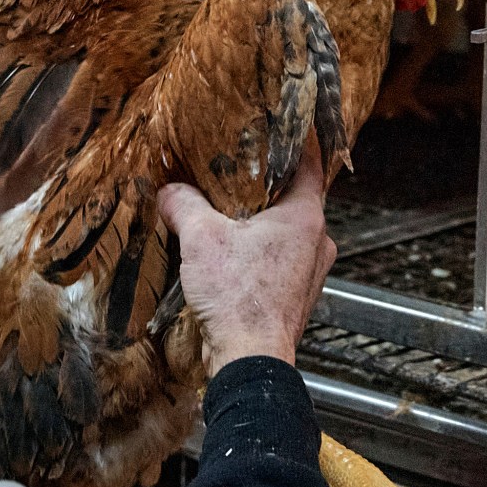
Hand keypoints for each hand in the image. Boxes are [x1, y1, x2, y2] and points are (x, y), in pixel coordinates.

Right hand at [159, 145, 336, 370]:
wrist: (251, 360)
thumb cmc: (240, 299)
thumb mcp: (201, 239)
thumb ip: (184, 205)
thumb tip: (168, 190)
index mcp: (306, 217)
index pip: (311, 162)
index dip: (295, 140)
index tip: (281, 125)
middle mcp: (318, 242)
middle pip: (297, 197)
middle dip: (268, 185)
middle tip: (239, 170)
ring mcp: (310, 271)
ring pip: (288, 232)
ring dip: (262, 222)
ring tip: (229, 213)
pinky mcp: (296, 296)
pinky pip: (280, 260)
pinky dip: (260, 252)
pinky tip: (231, 254)